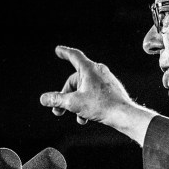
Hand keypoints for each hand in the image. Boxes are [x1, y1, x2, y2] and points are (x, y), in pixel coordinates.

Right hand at [40, 46, 156, 143]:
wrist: (124, 114)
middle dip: (65, 96)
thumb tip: (43, 99)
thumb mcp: (74, 103)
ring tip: (76, 117)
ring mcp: (105, 80)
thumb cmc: (101, 105)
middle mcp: (98, 71)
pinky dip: (87, 104)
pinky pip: (94, 94)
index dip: (64, 53)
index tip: (59, 50)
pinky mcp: (110, 90)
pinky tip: (85, 118)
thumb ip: (57, 100)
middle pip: (75, 80)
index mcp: (89, 69)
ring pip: (84, 89)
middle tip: (58, 110)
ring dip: (76, 103)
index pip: (74, 56)